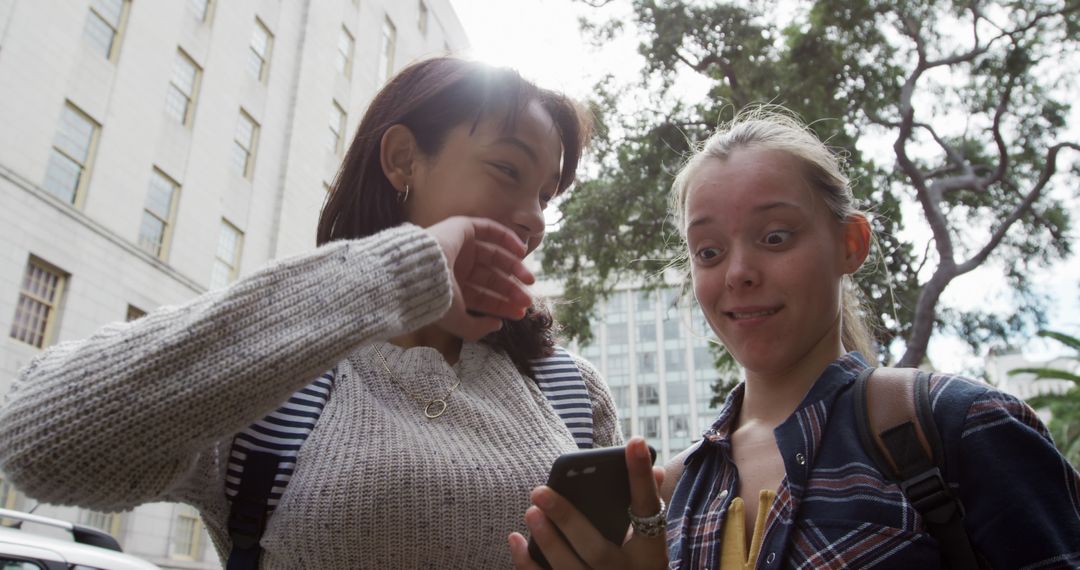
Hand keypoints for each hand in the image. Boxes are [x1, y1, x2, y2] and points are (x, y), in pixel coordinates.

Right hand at [425, 216, 534, 341]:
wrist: (421, 272)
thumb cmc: (437, 298)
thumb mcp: (458, 321)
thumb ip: (477, 329)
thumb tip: (498, 325)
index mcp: (451, 288)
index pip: (482, 296)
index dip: (502, 305)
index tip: (520, 313)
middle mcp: (455, 267)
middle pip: (491, 278)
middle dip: (510, 290)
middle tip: (528, 300)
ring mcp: (459, 247)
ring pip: (493, 256)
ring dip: (513, 267)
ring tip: (529, 280)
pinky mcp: (461, 228)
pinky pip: (489, 230)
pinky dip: (506, 238)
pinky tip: (521, 252)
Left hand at [508, 437, 667, 568]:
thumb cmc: (636, 561)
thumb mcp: (649, 539)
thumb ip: (648, 505)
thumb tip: (656, 469)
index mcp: (652, 553)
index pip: (648, 508)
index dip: (640, 476)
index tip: (634, 440)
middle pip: (597, 550)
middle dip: (567, 520)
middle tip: (539, 491)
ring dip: (547, 541)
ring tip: (530, 511)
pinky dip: (527, 564)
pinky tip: (515, 539)